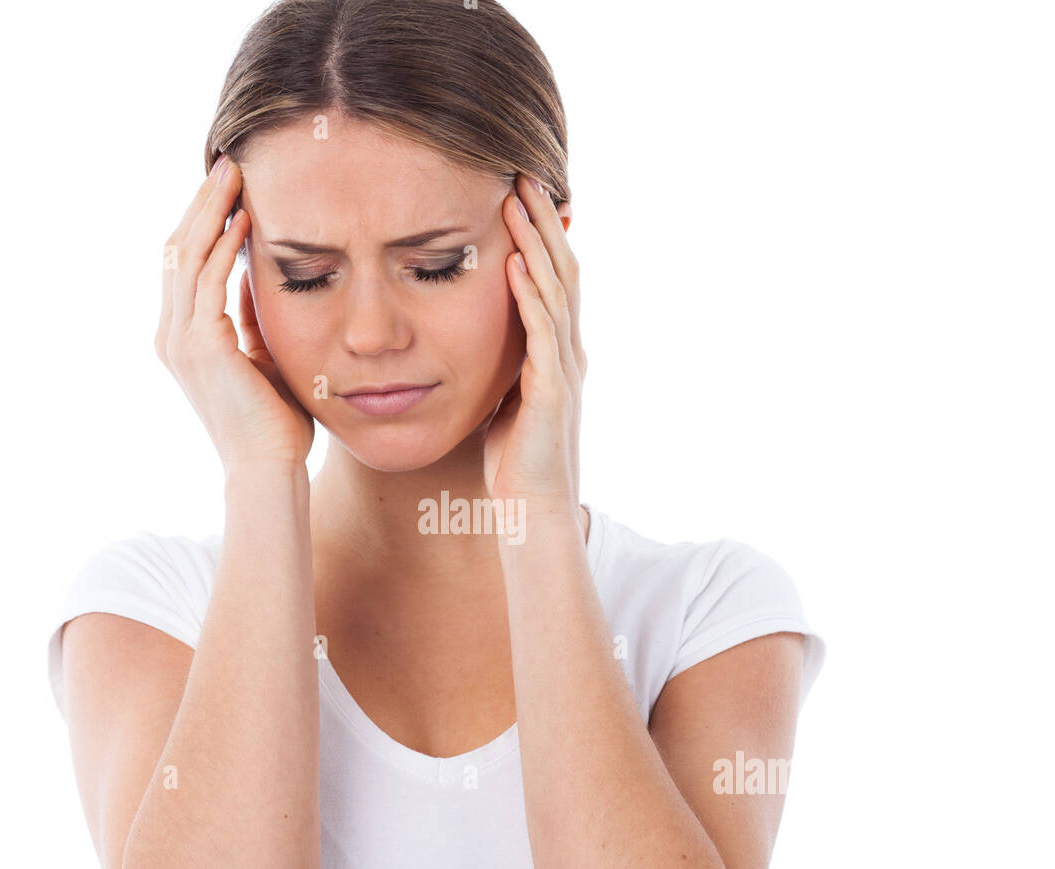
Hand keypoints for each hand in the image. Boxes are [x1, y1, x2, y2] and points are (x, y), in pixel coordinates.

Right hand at [155, 154, 313, 471]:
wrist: (267, 468)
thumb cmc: (272, 424)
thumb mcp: (260, 359)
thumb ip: (249, 321)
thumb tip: (249, 281)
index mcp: (182, 340)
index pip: (183, 266)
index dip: (201, 223)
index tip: (227, 189)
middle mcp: (172, 336)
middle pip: (177, 251)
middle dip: (201, 204)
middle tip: (227, 164)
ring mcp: (182, 341)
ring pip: (187, 257)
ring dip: (210, 212)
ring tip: (234, 175)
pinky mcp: (203, 346)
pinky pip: (209, 281)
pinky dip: (224, 245)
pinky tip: (246, 218)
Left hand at [483, 172, 585, 521]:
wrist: (533, 509)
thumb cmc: (516, 459)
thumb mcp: (509, 397)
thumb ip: (507, 362)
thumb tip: (486, 337)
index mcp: (558, 351)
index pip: (554, 279)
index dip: (541, 235)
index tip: (519, 194)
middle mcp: (568, 351)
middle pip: (561, 270)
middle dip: (541, 222)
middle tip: (522, 174)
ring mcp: (563, 369)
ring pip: (554, 291)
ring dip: (535, 242)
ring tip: (516, 201)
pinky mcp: (550, 390)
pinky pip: (540, 332)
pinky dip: (529, 294)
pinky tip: (514, 263)